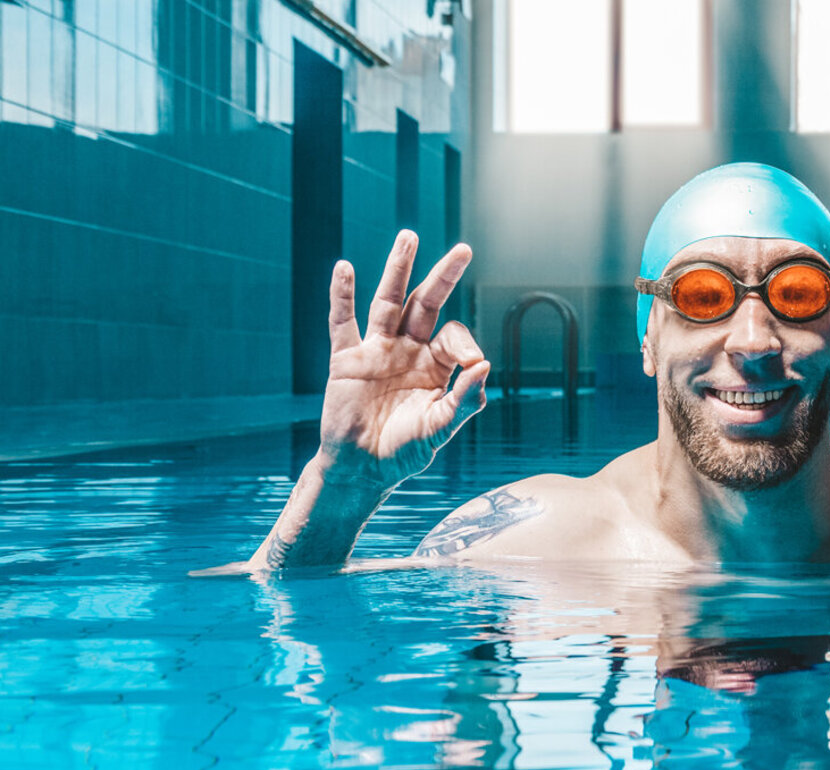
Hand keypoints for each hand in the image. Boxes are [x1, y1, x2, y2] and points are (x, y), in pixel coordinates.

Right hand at [315, 230, 488, 487]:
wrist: (362, 470)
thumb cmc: (405, 452)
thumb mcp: (441, 428)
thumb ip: (464, 399)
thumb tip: (485, 365)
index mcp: (435, 365)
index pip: (453, 335)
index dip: (464, 342)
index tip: (470, 362)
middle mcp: (408, 350)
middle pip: (426, 304)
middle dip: (444, 277)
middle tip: (463, 251)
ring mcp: (377, 351)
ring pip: (388, 302)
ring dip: (398, 269)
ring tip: (410, 237)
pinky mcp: (346, 360)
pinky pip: (343, 323)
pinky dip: (342, 296)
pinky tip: (345, 269)